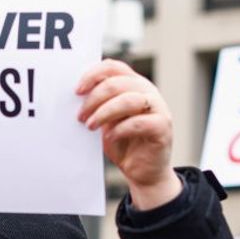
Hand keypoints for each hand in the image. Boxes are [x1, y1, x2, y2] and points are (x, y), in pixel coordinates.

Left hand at [76, 59, 181, 209]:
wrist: (142, 171)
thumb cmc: (123, 142)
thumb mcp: (105, 120)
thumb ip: (98, 104)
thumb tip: (77, 94)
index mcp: (133, 83)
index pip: (113, 67)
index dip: (93, 75)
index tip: (77, 91)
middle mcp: (148, 91)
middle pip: (117, 83)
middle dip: (94, 99)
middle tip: (80, 116)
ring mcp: (158, 108)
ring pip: (128, 100)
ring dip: (104, 113)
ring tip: (91, 126)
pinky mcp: (163, 127)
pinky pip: (139, 122)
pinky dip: (120, 129)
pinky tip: (110, 137)